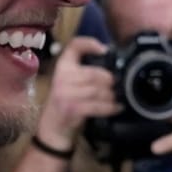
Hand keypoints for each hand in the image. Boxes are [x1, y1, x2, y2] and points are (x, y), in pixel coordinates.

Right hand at [38, 35, 120, 149]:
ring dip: (112, 95)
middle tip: (119, 85)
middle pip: (93, 73)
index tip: (104, 49)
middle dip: (110, 80)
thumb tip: (113, 68)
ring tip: (118, 98)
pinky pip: (97, 106)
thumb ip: (85, 73)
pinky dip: (110, 107)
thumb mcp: (70, 83)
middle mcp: (62, 78)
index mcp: (62, 67)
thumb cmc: (66, 103)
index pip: (74, 46)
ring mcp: (65, 94)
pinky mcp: (72, 108)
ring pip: (97, 90)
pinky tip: (117, 108)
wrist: (52, 128)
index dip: (89, 43)